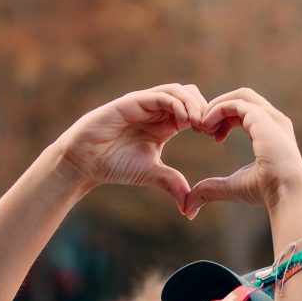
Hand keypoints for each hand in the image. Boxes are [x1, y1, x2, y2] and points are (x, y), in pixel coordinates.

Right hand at [53, 83, 206, 207]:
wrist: (85, 161)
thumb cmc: (115, 165)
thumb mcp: (151, 174)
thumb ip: (172, 183)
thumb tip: (190, 209)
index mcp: (165, 124)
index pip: (194, 111)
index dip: (209, 120)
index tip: (216, 137)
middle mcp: (157, 110)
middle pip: (191, 95)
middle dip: (205, 108)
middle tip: (210, 129)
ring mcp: (145, 103)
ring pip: (179, 91)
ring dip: (194, 104)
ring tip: (200, 124)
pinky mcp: (133, 101)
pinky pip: (161, 96)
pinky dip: (177, 104)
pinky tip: (184, 121)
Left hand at [183, 89, 301, 218]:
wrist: (286, 193)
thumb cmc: (266, 192)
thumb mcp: (232, 187)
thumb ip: (211, 189)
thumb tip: (189, 206)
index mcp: (272, 133)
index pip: (246, 113)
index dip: (225, 120)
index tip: (210, 136)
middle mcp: (274, 120)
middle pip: (244, 98)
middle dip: (220, 108)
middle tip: (201, 126)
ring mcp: (270, 116)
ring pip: (239, 96)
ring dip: (217, 106)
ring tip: (201, 124)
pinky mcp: (262, 117)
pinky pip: (234, 104)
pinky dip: (217, 110)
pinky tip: (205, 126)